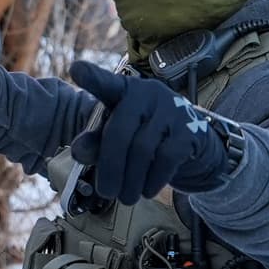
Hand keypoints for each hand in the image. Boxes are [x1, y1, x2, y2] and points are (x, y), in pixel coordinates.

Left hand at [68, 60, 236, 206]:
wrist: (192, 144)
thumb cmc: (144, 138)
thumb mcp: (117, 138)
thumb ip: (95, 143)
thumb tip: (78, 151)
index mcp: (124, 91)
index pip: (107, 84)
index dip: (92, 77)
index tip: (76, 70)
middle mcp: (148, 93)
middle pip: (119, 133)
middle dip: (110, 169)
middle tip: (107, 194)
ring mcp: (171, 108)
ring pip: (142, 150)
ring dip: (131, 181)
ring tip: (126, 198)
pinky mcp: (190, 129)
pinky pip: (166, 158)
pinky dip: (153, 180)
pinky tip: (147, 191)